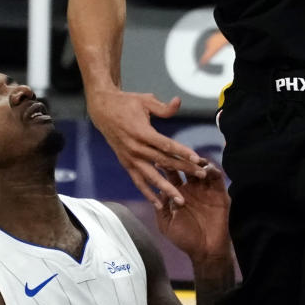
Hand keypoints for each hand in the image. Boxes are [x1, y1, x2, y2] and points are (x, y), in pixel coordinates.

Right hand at [87, 86, 209, 209]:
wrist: (103, 110)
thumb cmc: (127, 103)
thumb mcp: (145, 100)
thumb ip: (164, 107)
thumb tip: (179, 102)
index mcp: (142, 132)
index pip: (166, 145)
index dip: (183, 152)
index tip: (198, 159)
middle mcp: (136, 148)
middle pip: (164, 162)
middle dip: (184, 169)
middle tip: (202, 176)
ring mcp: (130, 158)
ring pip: (151, 177)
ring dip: (167, 189)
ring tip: (181, 200)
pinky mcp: (126, 163)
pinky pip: (138, 181)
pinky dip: (148, 193)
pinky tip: (159, 204)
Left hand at [154, 163, 232, 265]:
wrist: (206, 250)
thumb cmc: (185, 239)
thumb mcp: (167, 224)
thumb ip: (162, 207)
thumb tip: (160, 189)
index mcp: (178, 193)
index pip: (171, 175)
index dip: (165, 167)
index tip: (158, 161)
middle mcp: (192, 188)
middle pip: (186, 168)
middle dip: (181, 160)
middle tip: (176, 155)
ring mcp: (206, 189)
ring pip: (202, 169)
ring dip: (198, 162)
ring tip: (193, 160)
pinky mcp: (219, 192)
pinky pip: (217, 177)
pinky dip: (212, 170)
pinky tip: (206, 169)